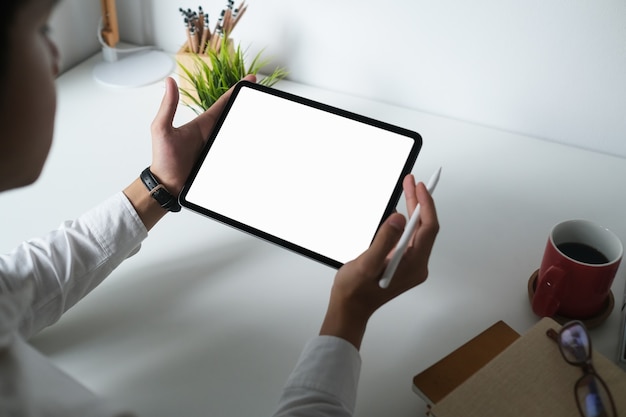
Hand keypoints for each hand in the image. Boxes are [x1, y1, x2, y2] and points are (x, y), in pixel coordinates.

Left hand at [149, 74, 256, 194]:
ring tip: (264, 117)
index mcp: (202, 124)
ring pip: (236, 134)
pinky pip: (236, 152)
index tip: (249, 80)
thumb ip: (168, 106)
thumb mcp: (162, 129)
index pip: (223, 103)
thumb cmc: (163, 159)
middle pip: (234, 117)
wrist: (168, 185)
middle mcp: (212, 134)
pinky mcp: (219, 160)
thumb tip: (170, 81)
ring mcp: (217, 147)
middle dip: (248, 106)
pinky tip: (255, 144)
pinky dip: (246, 146)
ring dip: (249, 126)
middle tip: (261, 96)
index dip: (235, 90)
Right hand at [319, 174, 438, 348]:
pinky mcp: (402, 263)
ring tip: (407, 189)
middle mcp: (416, 265)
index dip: (425, 205)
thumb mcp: (367, 264)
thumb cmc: (355, 291)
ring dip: (413, 209)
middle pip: (424, 227)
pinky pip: (409, 237)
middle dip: (419, 202)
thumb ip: (383, 240)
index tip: (419, 187)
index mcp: (413, 265)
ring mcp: (410, 264)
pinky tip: (399, 211)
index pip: (428, 228)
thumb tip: (399, 218)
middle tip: (411, 181)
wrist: (350, 309)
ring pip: (417, 231)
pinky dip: (405, 221)